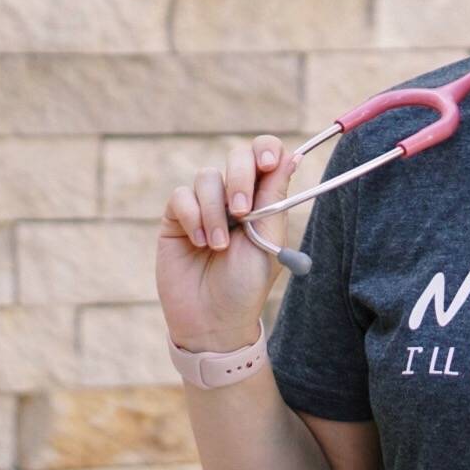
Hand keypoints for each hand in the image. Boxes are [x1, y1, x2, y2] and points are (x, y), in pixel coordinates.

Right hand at [156, 134, 299, 351]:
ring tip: (218, 246)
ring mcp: (204, 205)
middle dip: (240, 179)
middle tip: (242, 212)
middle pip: (237, 156)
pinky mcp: (176, 218)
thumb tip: (293, 155)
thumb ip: (274, 198)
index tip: (269, 162)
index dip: (267, 149)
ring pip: (206, 177)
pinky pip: (180, 196)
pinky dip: (192, 216)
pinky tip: (199, 242)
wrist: (213, 319)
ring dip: (214, 210)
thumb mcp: (267, 241)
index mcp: (262, 199)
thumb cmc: (246, 285)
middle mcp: (233, 196)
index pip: (265, 155)